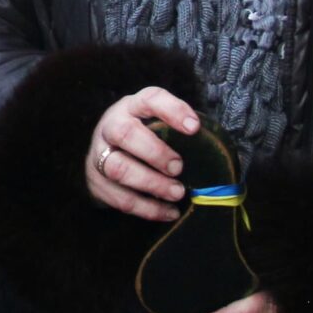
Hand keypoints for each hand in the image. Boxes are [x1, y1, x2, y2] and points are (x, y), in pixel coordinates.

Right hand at [84, 85, 202, 221]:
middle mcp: (111, 126)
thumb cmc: (142, 136)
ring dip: (151, 183)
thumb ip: (176, 131)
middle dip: (155, 152)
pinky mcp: (96, 182)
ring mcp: (99, 154)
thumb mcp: (154, 123)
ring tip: (177, 193)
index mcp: (131, 107)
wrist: (102, 154)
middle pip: (125, 133)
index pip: (149, 100)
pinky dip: (148, 208)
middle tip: (179, 167)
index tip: (194, 128)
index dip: (172, 111)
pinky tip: (169, 212)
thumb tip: (215, 152)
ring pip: (119, 168)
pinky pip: (120, 198)